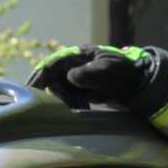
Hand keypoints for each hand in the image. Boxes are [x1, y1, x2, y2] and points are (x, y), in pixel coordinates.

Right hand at [29, 44, 162, 108]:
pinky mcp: (81, 91)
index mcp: (76, 55)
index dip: (38, 77)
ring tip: (72, 110)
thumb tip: (70, 77)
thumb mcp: (107, 71)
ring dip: (62, 103)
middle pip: (51, 80)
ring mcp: (76, 79)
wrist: (139, 85)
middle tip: (50, 109)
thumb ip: (89, 73)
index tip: (29, 90)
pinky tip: (80, 111)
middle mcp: (72, 66)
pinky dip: (71, 107)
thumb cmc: (123, 73)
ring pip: (58, 92)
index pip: (51, 65)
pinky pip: (68, 99)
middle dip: (50, 95)